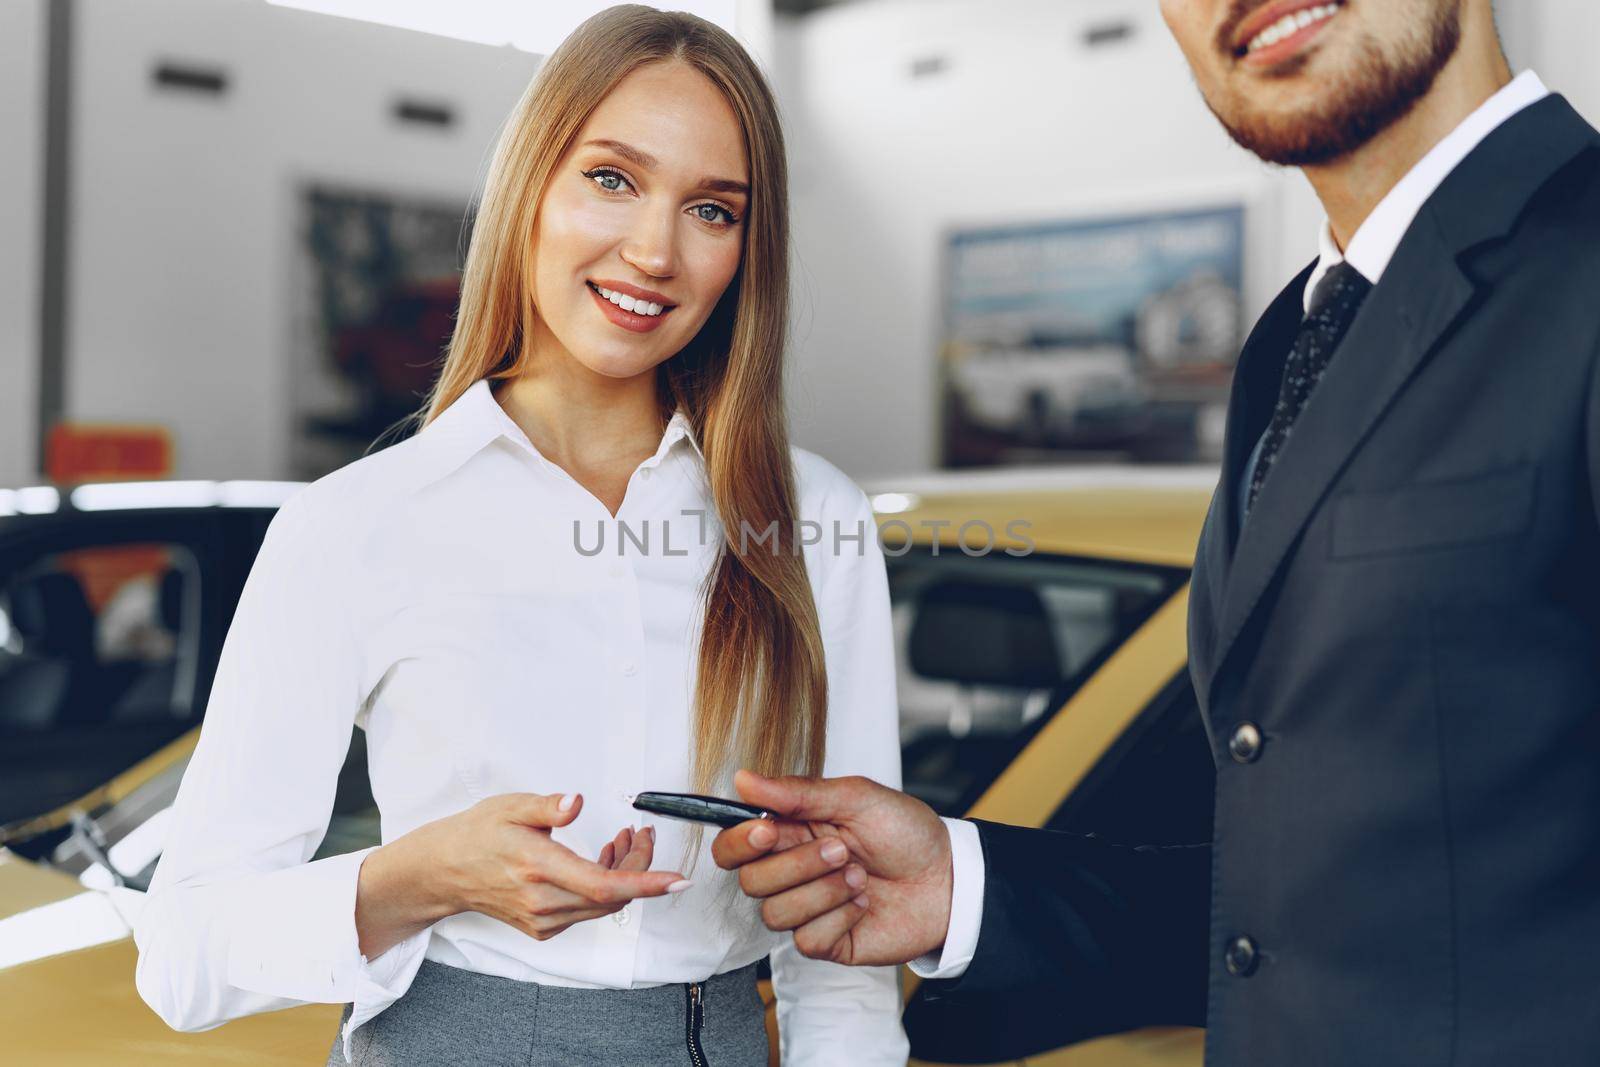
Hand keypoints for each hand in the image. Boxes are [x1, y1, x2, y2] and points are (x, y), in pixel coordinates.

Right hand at [359, 793, 688, 955]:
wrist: (444, 870)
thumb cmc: (478, 833)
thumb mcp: (510, 806)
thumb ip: (547, 806)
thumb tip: (576, 801)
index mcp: (537, 867)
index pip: (603, 885)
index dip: (645, 883)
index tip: (677, 880)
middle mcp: (541, 901)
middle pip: (612, 896)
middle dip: (640, 866)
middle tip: (642, 834)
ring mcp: (542, 920)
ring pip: (603, 906)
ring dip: (623, 875)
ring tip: (620, 840)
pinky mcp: (543, 929)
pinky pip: (588, 911)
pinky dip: (605, 889)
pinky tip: (599, 861)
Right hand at [711, 770, 951, 965]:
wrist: (948, 878)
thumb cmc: (906, 833)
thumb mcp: (856, 797)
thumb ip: (797, 792)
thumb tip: (743, 779)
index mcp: (790, 832)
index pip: (732, 845)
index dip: (739, 842)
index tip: (767, 832)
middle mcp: (791, 872)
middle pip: (750, 880)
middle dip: (797, 865)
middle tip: (842, 850)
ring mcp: (806, 909)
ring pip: (774, 913)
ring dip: (823, 891)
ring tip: (860, 875)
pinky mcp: (825, 942)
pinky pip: (805, 940)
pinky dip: (839, 917)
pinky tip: (863, 903)